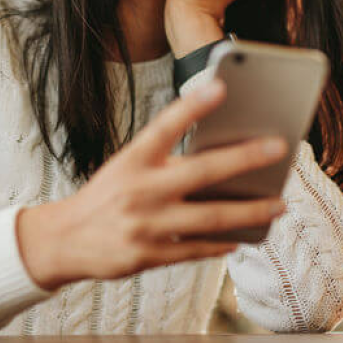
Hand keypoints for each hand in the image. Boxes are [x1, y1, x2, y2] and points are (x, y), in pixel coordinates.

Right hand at [16, 79, 288, 290]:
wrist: (63, 241)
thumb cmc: (107, 197)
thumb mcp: (126, 168)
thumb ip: (165, 163)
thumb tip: (224, 164)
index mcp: (132, 161)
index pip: (164, 126)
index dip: (192, 106)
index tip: (222, 86)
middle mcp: (138, 190)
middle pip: (201, 172)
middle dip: (245, 159)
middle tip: (279, 147)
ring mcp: (145, 226)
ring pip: (210, 218)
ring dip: (250, 212)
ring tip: (278, 205)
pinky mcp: (148, 256)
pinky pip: (196, 250)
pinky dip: (222, 244)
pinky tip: (243, 238)